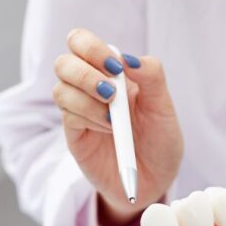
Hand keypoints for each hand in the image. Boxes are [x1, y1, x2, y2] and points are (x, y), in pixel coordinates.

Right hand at [53, 28, 182, 225]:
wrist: (154, 182)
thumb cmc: (160, 143)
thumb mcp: (164, 109)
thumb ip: (152, 78)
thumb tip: (128, 58)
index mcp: (112, 74)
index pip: (82, 43)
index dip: (92, 48)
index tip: (116, 68)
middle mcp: (90, 88)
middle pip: (64, 62)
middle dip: (85, 73)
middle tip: (111, 92)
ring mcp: (80, 111)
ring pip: (61, 89)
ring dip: (88, 100)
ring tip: (114, 118)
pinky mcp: (74, 133)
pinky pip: (68, 115)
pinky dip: (89, 118)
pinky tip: (109, 129)